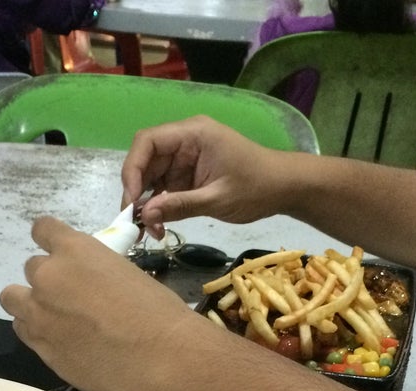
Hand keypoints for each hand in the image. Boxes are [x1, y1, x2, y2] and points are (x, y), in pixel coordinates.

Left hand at [0, 216, 199, 390]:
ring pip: (13, 299)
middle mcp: (48, 277)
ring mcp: (39, 315)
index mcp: (74, 250)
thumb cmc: (157, 311)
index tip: (59, 252)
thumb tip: (88, 285)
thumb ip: (94, 273)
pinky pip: (24, 332)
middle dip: (48, 279)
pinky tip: (61, 341)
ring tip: (54, 319)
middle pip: (30, 268)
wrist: (161, 357)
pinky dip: (37, 332)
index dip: (50, 239)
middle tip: (70, 297)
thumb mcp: (124, 272)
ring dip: (30, 304)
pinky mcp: (40, 348)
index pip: (42, 229)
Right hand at [121, 116, 287, 238]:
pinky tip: (159, 227)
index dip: (132, 169)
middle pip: (146, 160)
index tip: (131, 200)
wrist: (285, 188)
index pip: (148, 141)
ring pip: (152, 177)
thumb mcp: (218, 199)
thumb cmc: (257, 187)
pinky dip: (159, 207)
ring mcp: (186, 158)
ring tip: (148, 232)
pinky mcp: (189, 175)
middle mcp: (185, 141)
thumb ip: (180, 205)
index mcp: (193, 133)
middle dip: (136, 192)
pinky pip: (165, 188)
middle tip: (134, 223)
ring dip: (147, 204)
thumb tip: (144, 216)